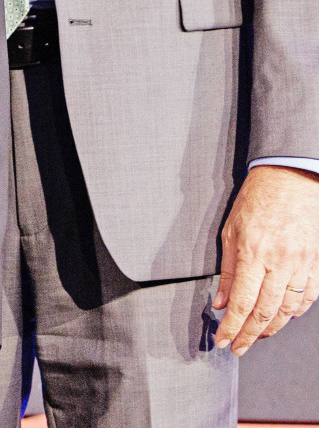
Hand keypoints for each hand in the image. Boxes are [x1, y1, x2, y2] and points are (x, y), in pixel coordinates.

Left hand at [213, 164, 318, 353]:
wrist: (293, 181)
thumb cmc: (257, 201)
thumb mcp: (230, 231)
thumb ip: (226, 269)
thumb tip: (220, 302)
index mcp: (254, 253)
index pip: (241, 302)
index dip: (232, 326)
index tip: (224, 341)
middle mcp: (280, 263)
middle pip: (264, 312)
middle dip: (249, 335)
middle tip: (238, 347)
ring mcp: (302, 265)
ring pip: (288, 310)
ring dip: (271, 328)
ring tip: (256, 337)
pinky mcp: (316, 265)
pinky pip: (307, 298)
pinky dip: (294, 313)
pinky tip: (282, 318)